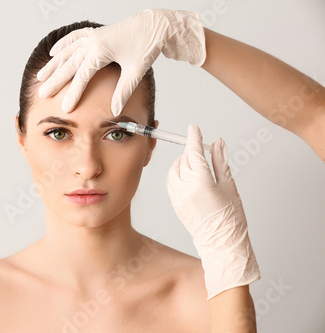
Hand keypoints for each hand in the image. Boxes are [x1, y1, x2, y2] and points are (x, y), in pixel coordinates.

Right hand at [36, 9, 205, 115]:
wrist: (155, 25)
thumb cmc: (147, 46)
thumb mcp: (136, 71)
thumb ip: (124, 91)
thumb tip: (115, 111)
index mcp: (101, 51)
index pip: (82, 76)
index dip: (73, 93)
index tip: (65, 108)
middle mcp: (93, 42)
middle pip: (69, 64)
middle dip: (55, 80)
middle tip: (43, 93)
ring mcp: (93, 36)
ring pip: (67, 51)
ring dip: (54, 64)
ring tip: (41, 76)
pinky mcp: (96, 34)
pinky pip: (74, 38)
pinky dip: (63, 45)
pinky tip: (54, 53)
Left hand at [167, 124, 259, 299]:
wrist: (221, 244)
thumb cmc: (231, 218)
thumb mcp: (229, 186)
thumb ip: (220, 162)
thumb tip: (218, 143)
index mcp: (202, 182)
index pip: (194, 152)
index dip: (194, 138)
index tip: (194, 128)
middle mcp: (186, 189)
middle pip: (184, 160)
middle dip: (191, 152)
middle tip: (203, 151)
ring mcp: (177, 197)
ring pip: (174, 170)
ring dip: (183, 163)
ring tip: (197, 166)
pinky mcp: (174, 204)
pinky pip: (170, 182)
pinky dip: (177, 175)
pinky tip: (188, 178)